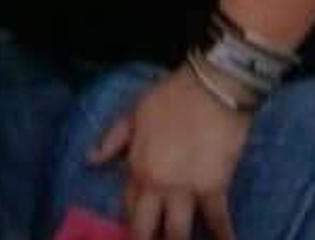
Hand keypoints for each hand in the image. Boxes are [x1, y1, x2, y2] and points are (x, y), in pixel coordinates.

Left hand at [90, 65, 250, 239]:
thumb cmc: (169, 97)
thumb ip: (113, 140)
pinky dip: (223, 237)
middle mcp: (156, 184)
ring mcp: (185, 189)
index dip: (131, 226)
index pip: (129, 207)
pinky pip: (217, 221)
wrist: (209, 89)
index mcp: (136, 166)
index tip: (133, 236)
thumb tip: (90, 159)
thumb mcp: (133, 113)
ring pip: (178, 232)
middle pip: (147, 228)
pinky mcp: (214, 188)